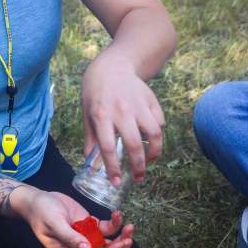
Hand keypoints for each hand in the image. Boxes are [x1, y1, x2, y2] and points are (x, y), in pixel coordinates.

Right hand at [16, 189, 133, 247]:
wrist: (37, 199)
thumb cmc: (41, 211)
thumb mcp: (54, 222)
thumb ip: (70, 237)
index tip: (120, 244)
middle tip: (128, 239)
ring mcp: (85, 237)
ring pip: (107, 245)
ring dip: (120, 239)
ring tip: (129, 227)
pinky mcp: (88, 226)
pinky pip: (105, 230)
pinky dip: (114, 224)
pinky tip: (117, 214)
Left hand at [81, 52, 164, 182]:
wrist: (113, 66)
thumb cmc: (96, 93)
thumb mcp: (87, 114)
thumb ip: (91, 140)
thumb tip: (92, 166)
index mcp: (102, 115)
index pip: (108, 148)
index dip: (113, 168)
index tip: (116, 182)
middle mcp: (121, 111)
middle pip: (134, 144)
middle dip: (138, 166)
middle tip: (139, 178)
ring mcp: (139, 105)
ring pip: (154, 134)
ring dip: (154, 152)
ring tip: (150, 161)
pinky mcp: (151, 100)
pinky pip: (160, 122)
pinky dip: (158, 134)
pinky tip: (152, 140)